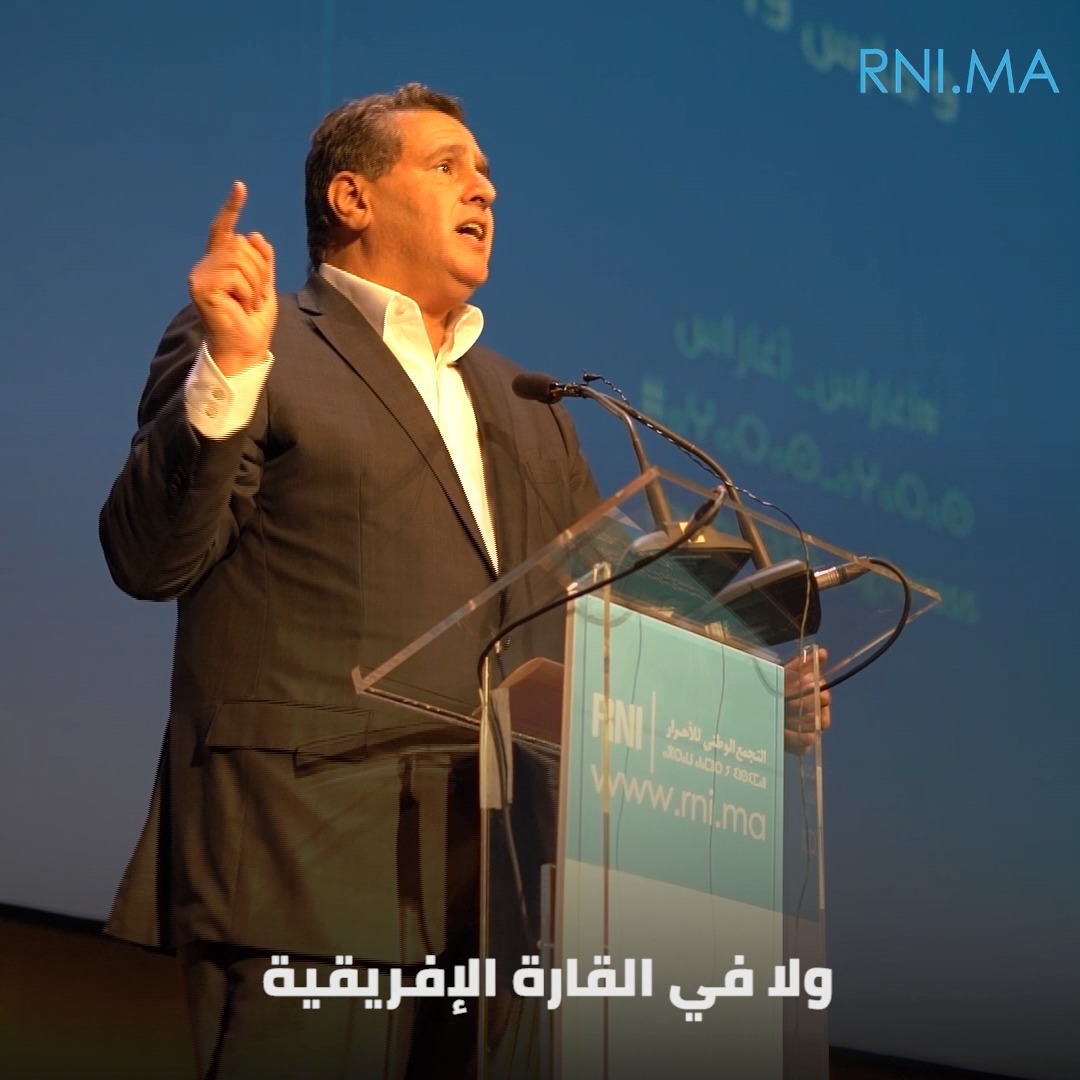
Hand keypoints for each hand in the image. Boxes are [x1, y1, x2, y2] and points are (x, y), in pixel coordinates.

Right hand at [188, 181, 276, 374]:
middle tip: (254, 297)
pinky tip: (240, 306)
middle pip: (241, 245)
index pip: (224, 230)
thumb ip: (262, 260)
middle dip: (259, 271)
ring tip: (248, 303)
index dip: (231, 208)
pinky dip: (246, 291)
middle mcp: (206, 265)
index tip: (240, 187)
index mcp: (220, 263)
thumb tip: (255, 233)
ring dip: (254, 284)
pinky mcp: (200, 286)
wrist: (246, 346)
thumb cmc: (254, 320)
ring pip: (239, 259)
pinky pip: (234, 275)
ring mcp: (200, 275)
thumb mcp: (265, 285)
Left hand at [783, 646, 830, 754]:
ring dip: (796, 722)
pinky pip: (805, 742)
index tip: (798, 687)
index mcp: (817, 693)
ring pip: (813, 728)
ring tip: (781, 717)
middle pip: (818, 713)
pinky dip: (793, 737)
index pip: (823, 695)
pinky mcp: (804, 743)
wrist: (755, 709)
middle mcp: (818, 712)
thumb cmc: (773, 688)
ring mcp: (812, 728)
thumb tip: (821, 651)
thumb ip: (802, 664)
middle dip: (802, 706)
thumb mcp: (784, 674)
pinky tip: (782, 731)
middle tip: (787, 703)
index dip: (810, 692)